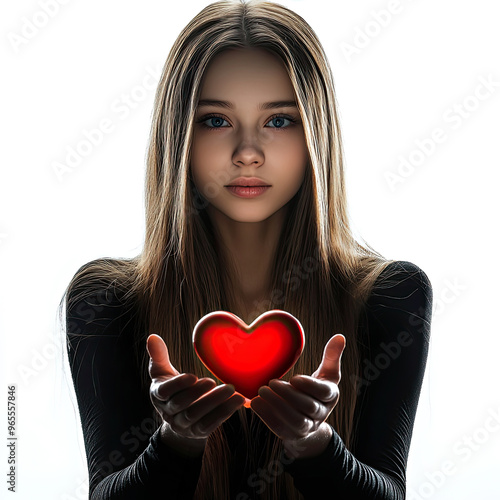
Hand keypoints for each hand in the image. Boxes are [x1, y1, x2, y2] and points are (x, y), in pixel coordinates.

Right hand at [147, 334, 244, 453]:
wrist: (178, 419)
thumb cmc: (171, 388)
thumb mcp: (162, 373)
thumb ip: (158, 356)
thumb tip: (152, 337)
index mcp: (158, 395)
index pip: (165, 392)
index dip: (178, 385)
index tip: (193, 376)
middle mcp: (168, 412)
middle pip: (182, 405)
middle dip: (198, 393)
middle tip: (213, 381)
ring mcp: (183, 425)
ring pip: (197, 416)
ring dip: (215, 403)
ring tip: (231, 390)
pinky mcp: (198, 432)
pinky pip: (211, 425)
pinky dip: (225, 413)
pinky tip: (237, 401)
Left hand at [250, 334, 344, 457]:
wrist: (310, 422)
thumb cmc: (316, 390)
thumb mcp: (327, 374)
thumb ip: (331, 356)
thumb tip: (340, 336)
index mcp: (330, 396)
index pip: (324, 392)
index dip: (310, 386)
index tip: (294, 378)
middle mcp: (321, 414)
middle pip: (308, 407)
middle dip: (289, 395)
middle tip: (272, 382)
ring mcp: (307, 427)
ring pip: (295, 420)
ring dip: (277, 406)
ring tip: (262, 391)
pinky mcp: (291, 434)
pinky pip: (280, 428)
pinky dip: (267, 416)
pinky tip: (255, 403)